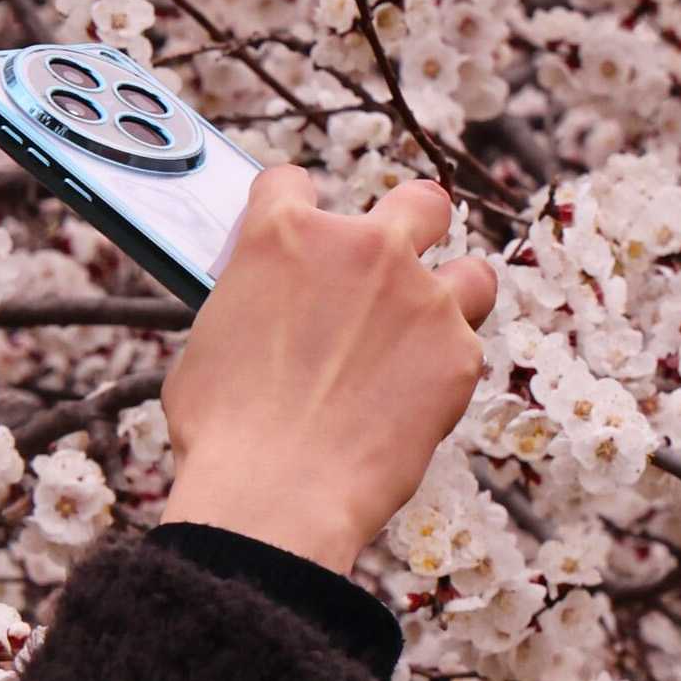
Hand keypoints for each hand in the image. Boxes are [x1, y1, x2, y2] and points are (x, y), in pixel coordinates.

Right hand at [156, 172, 498, 573]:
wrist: (273, 497)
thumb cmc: (223, 432)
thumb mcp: (209, 345)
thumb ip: (249, 304)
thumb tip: (263, 313)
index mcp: (283, 236)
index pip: (290, 182)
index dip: (290, 208)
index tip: (296, 237)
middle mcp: (362, 248)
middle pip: (417, 200)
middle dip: (411, 225)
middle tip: (393, 264)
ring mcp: (420, 297)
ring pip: (471, 269)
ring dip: (451, 294)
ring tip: (425, 334)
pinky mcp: (459, 354)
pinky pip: (466, 349)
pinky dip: (445, 370)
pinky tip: (413, 402)